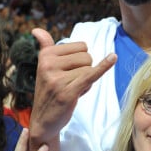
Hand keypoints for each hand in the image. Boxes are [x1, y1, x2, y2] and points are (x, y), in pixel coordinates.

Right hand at [29, 28, 116, 143]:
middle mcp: (49, 65)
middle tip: (69, 83)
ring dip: (85, 82)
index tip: (66, 72)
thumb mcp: (44, 67)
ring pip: (89, 69)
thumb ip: (45, 46)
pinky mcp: (67, 92)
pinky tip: (113, 58)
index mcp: (45, 55)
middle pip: (87, 57)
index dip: (79, 61)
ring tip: (71, 90)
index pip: (81, 46)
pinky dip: (103, 66)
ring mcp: (57, 79)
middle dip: (84, 70)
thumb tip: (36, 29)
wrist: (43, 120)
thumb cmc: (49, 90)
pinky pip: (91, 75)